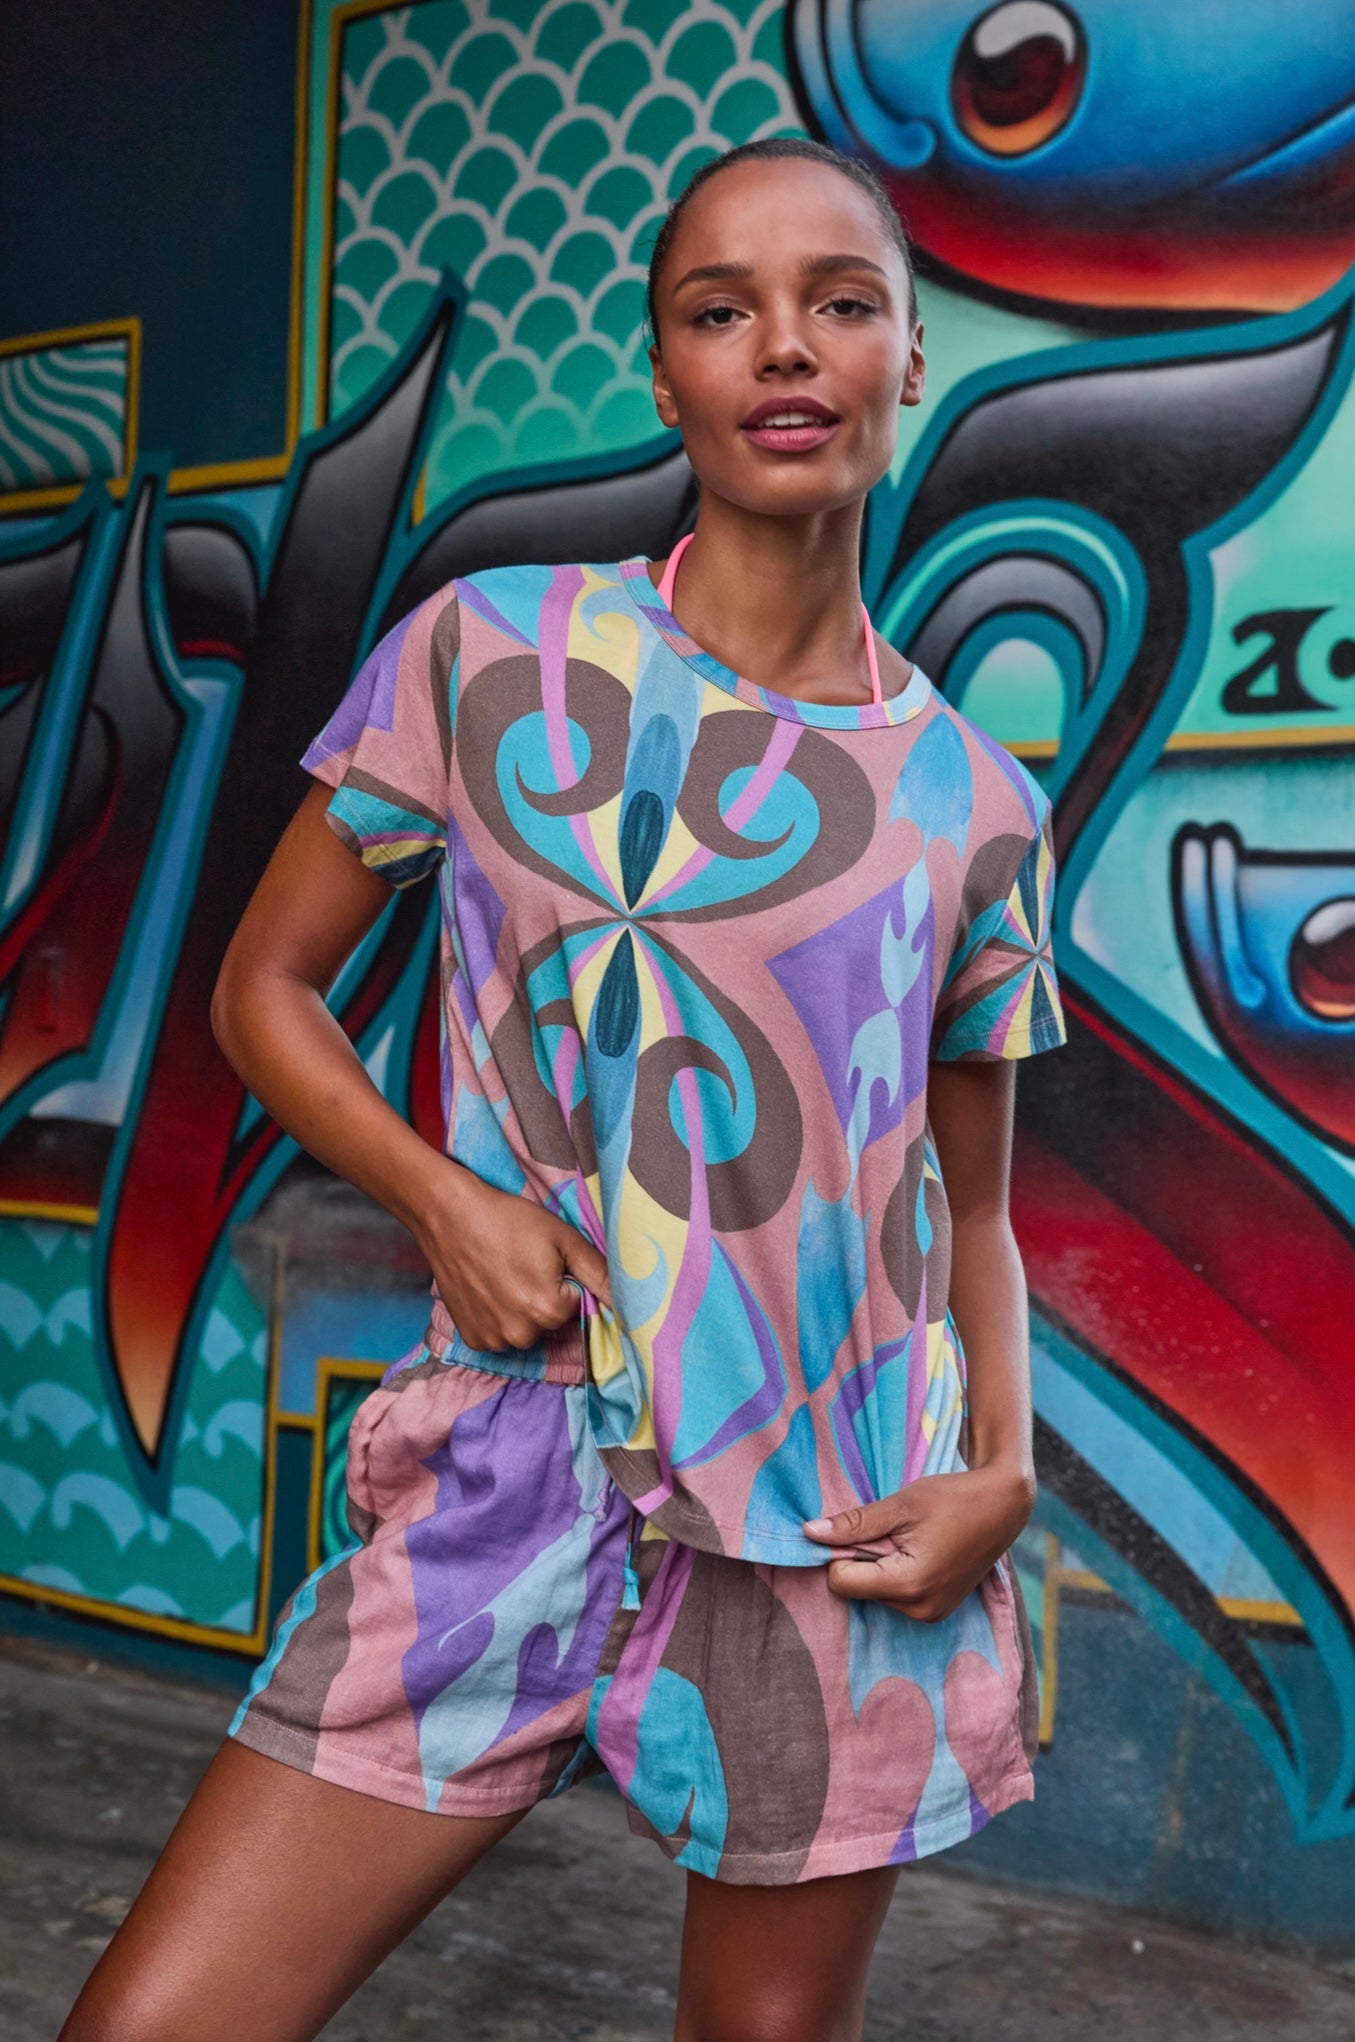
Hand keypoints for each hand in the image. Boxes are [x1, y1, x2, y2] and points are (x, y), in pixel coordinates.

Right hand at [414, 1167, 611, 1351]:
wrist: (449, 1215)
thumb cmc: (508, 1220)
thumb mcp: (562, 1238)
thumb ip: (598, 1272)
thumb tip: (631, 1299)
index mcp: (548, 1310)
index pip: (575, 1305)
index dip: (562, 1281)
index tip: (541, 1260)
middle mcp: (521, 1334)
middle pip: (550, 1322)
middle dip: (543, 1299)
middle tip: (520, 1265)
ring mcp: (493, 1340)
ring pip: (525, 1331)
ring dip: (520, 1311)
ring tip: (502, 1276)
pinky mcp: (472, 1338)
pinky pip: (499, 1335)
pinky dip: (497, 1318)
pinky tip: (487, 1289)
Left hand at [802, 1461, 1035, 1621]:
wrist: (1003, 1505)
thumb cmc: (952, 1498)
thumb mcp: (899, 1505)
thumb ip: (854, 1524)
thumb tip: (809, 1533)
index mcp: (908, 1585)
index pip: (841, 1582)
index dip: (839, 1552)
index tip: (859, 1528)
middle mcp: (919, 1610)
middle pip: (858, 1589)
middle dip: (863, 1559)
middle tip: (893, 1531)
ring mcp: (931, 1615)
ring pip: (876, 1593)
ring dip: (881, 1565)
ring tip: (911, 1539)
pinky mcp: (938, 1611)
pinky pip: (897, 1596)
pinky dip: (897, 1573)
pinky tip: (920, 1550)